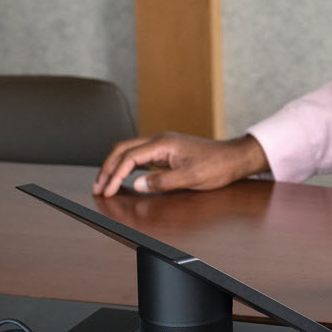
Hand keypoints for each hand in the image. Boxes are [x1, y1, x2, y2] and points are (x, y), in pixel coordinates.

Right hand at [93, 132, 268, 196]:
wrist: (233, 158)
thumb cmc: (216, 166)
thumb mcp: (190, 177)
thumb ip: (162, 182)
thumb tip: (136, 185)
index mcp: (163, 143)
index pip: (129, 156)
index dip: (114, 174)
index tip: (106, 190)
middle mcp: (160, 140)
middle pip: (122, 149)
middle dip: (107, 167)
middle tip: (98, 187)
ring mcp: (162, 145)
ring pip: (129, 151)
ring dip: (115, 166)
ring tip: (105, 184)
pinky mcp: (166, 152)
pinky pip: (139, 157)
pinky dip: (126, 167)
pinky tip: (123, 178)